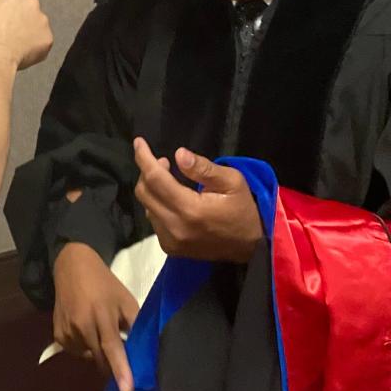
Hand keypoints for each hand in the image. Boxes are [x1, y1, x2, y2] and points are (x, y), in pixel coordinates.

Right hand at [0, 0, 52, 69]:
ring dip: (28, 34)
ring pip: (37, 27)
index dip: (8, 10)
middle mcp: (32, 3)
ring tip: (13, 44)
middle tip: (8, 32)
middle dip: (21, 20)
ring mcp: (42, 20)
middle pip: (29, 10)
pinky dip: (34, 48)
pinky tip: (20, 52)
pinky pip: (42, 43)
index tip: (4, 18)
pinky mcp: (47, 38)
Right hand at [53, 242, 137, 390]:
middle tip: (121, 354)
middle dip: (112, 364)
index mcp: (101, 314)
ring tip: (100, 331)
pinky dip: (85, 348)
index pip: (113, 348)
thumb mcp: (125, 299)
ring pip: (88, 357)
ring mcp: (67, 330)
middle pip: (100, 358)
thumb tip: (143, 351)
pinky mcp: (57, 334)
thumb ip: (134, 324)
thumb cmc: (104, 283)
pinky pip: (76, 352)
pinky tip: (87, 332)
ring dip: (98, 353)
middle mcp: (81, 325)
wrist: (71, 267)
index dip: (121, 370)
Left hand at [133, 137, 262, 262]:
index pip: (155, 179)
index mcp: (190, 209)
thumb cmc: (243, 210)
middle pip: (144, 192)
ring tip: (170, 180)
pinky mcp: (170, 248)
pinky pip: (153, 220)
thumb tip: (178, 154)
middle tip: (164, 162)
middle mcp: (174, 226)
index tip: (138, 142)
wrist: (251, 247)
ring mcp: (170, 240)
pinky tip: (172, 200)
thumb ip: (203, 168)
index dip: (144, 158)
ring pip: (146, 206)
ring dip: (152, 189)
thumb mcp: (232, 181)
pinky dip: (157, 205)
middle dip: (147, 172)